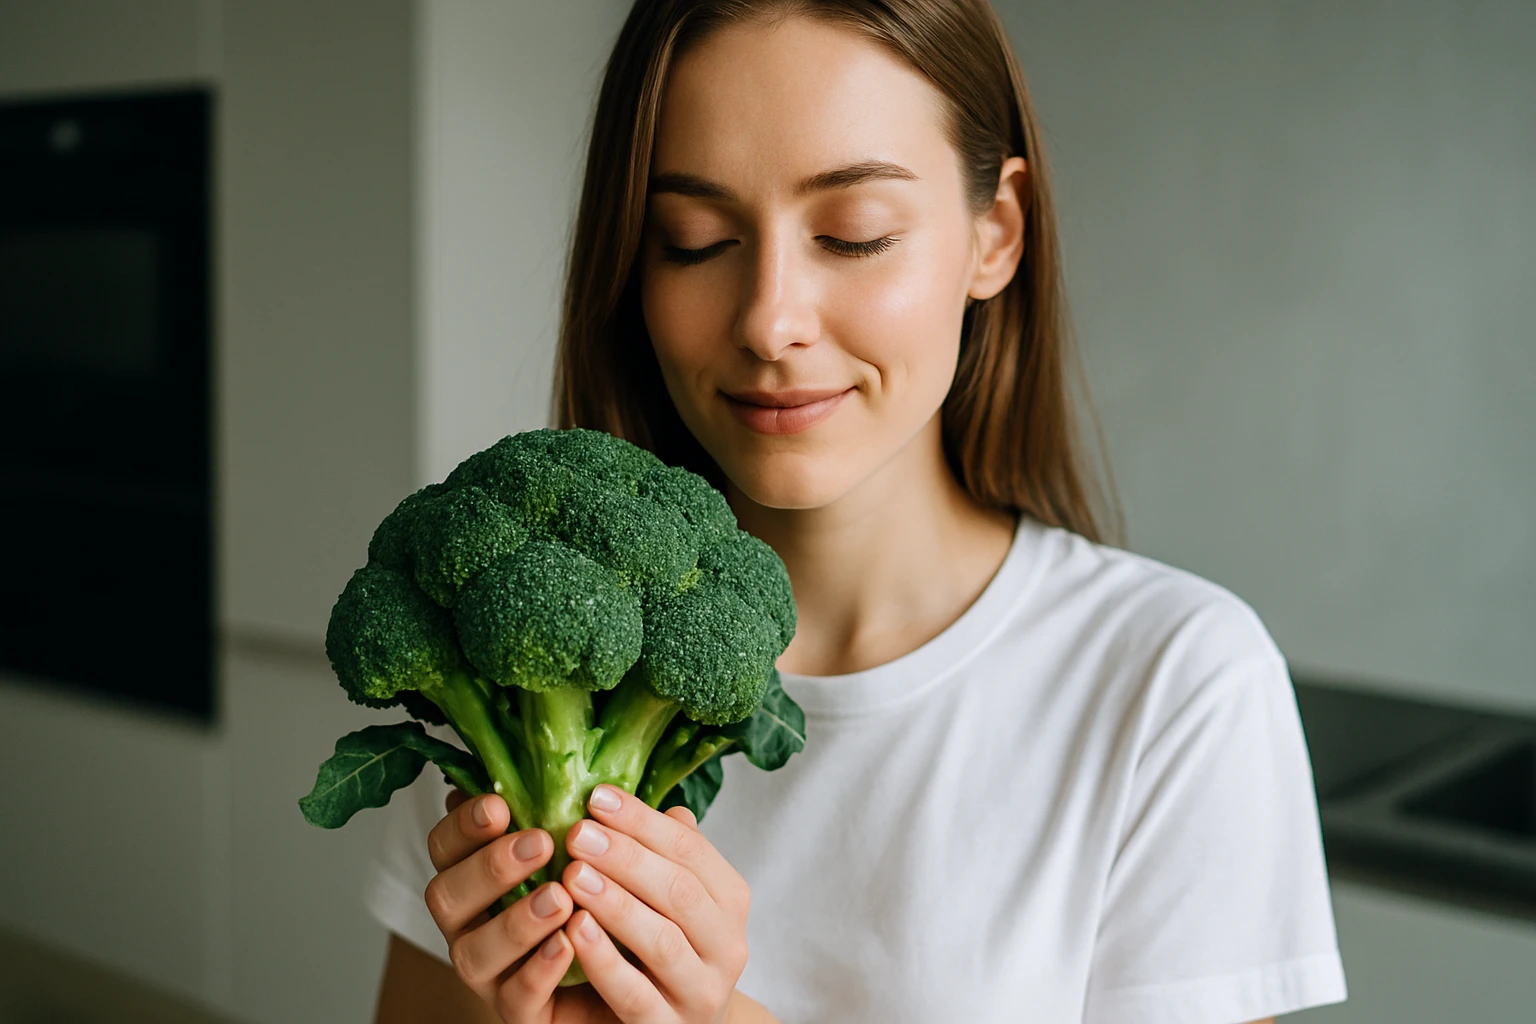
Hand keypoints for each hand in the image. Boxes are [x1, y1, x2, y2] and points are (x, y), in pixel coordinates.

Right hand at [426, 788, 608, 1021]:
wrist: (633, 974)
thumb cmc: (603, 897)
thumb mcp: (594, 848)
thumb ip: (581, 814)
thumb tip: (593, 770)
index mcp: (475, 874)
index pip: (445, 844)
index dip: (463, 825)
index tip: (500, 805)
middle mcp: (469, 924)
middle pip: (446, 896)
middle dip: (489, 867)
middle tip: (539, 843)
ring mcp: (489, 973)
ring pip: (474, 953)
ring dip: (515, 922)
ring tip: (561, 896)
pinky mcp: (520, 1014)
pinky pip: (515, 999)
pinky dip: (538, 971)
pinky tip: (568, 944)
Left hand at [559, 785, 751, 1023]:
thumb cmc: (666, 952)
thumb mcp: (672, 901)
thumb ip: (665, 854)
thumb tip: (647, 799)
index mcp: (730, 901)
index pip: (691, 849)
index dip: (643, 821)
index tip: (596, 796)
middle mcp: (727, 945)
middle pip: (680, 890)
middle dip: (627, 857)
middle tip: (578, 833)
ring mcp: (702, 991)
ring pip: (662, 941)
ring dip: (615, 904)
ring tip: (573, 875)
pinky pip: (635, 995)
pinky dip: (605, 961)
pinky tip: (574, 931)